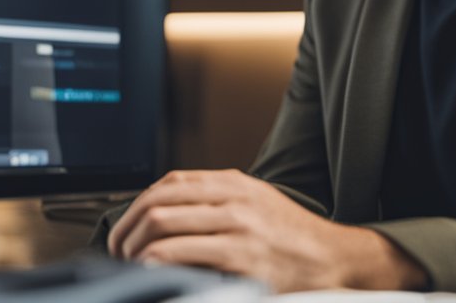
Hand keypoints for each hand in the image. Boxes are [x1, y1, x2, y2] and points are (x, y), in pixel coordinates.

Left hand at [106, 169, 425, 292]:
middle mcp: (233, 199)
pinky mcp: (241, 260)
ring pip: (163, 225)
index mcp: (234, 182)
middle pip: (158, 203)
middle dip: (128, 229)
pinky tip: (154, 274)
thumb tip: (166, 209)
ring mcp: (237, 228)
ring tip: (133, 265)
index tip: (127, 226)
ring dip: (136, 249)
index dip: (138, 205)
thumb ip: (216, 199)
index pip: (169, 182)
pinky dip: (158, 264)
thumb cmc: (292, 235)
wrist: (335, 259)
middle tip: (120, 250)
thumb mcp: (255, 201)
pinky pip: (182, 257)